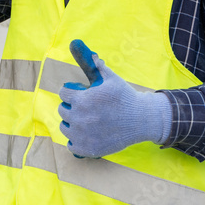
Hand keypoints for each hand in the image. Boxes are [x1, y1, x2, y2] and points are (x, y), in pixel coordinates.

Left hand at [58, 39, 170, 158]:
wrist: (141, 120)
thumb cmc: (126, 97)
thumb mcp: (112, 78)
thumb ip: (98, 67)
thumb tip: (91, 55)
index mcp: (82, 99)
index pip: (63, 94)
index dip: (69, 92)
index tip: (75, 93)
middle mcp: (79, 118)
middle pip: (62, 110)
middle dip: (70, 106)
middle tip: (81, 107)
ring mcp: (82, 135)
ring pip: (65, 127)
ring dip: (71, 123)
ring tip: (82, 120)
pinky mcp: (88, 149)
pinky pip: (71, 145)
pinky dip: (75, 141)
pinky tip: (84, 135)